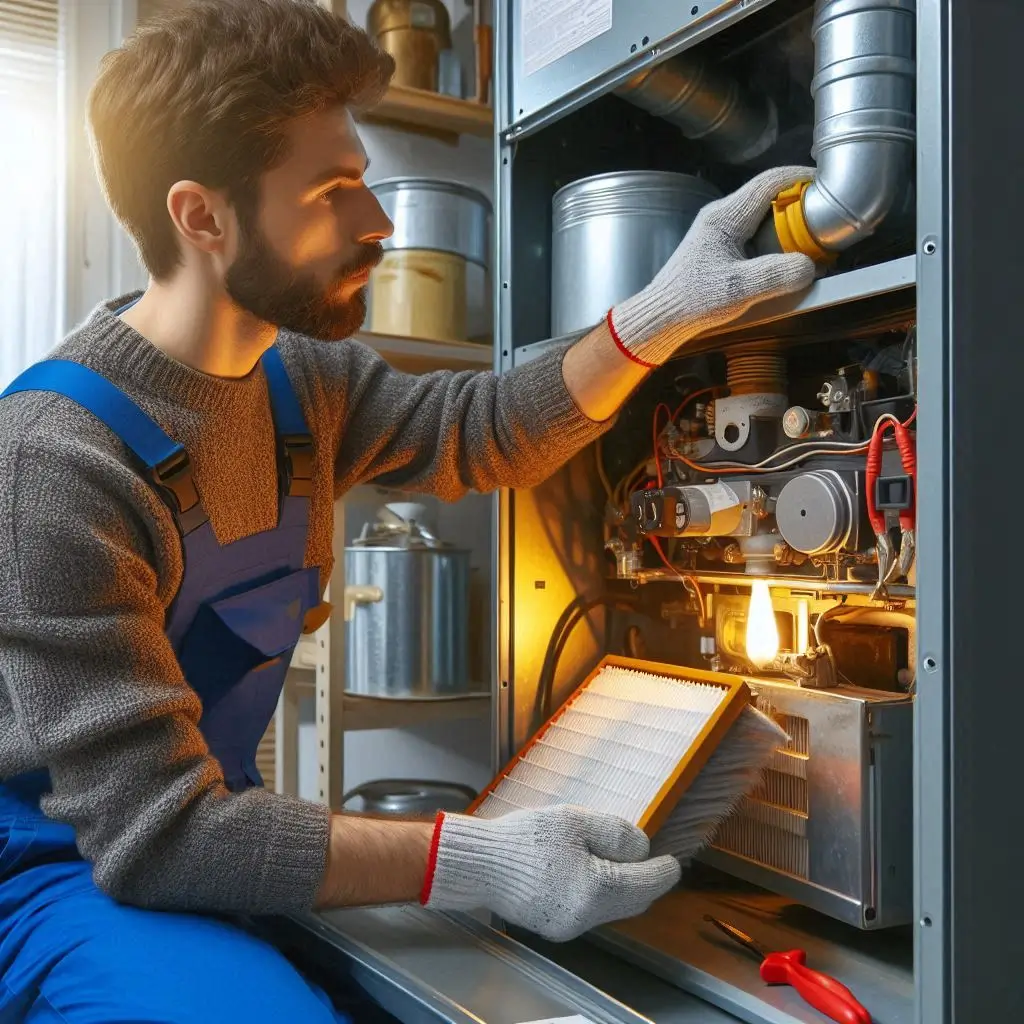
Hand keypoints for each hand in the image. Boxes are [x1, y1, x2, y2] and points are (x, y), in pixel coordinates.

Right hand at [420, 804, 680, 941]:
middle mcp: (586, 916)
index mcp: (595, 889)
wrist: (480, 864)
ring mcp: (568, 925)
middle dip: (647, 883)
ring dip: (624, 889)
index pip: (645, 884)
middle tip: (654, 863)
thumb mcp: (574, 821)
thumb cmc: (525, 838)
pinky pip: (591, 913)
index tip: (673, 861)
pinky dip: (602, 895)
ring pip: (612, 909)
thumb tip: (642, 849)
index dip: (663, 871)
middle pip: (632, 903)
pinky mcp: (553, 927)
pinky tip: (593, 873)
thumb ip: (614, 833)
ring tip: (622, 863)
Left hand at [608, 166, 817, 367]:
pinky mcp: (718, 251)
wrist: (659, 319)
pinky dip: (774, 242)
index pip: (770, 182)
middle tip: (825, 217)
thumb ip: (778, 275)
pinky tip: (785, 260)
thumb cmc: (692, 301)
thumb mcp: (739, 290)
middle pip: (768, 197)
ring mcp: (718, 234)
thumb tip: (809, 266)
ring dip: (787, 225)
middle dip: (799, 203)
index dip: (801, 178)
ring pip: (762, 218)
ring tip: (811, 240)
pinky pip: (753, 237)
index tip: (828, 183)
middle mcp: (721, 217)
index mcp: (725, 216)